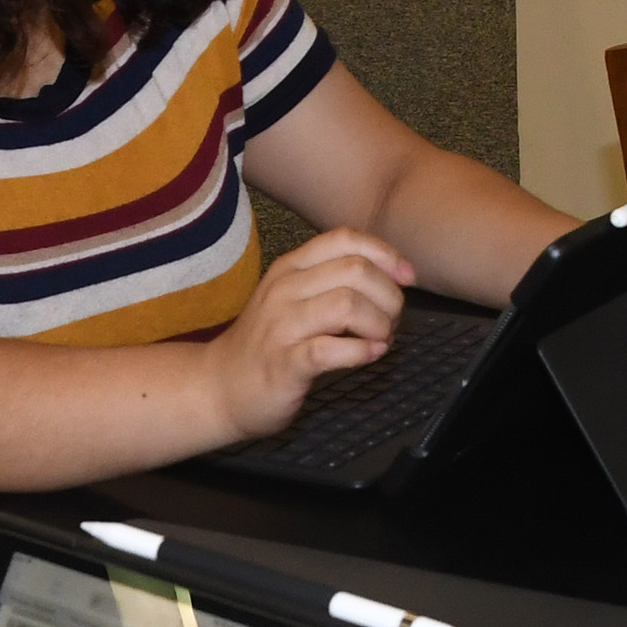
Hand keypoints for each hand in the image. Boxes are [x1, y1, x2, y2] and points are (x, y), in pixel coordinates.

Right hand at [208, 228, 410, 439]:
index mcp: (291, 268)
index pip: (345, 239)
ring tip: (381, 339)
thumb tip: (393, 277)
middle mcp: (284, 289)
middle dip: (389, 295)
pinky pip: (330, 350)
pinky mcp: (283, 363)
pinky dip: (360, 352)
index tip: (406, 278)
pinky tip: (370, 355)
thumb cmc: (268, 344)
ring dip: (379, 324)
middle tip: (392, 320)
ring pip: (347, 304)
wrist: (220, 388)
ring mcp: (281, 326)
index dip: (385, 254)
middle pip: (355, 270)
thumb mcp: (295, 298)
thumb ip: (334, 282)